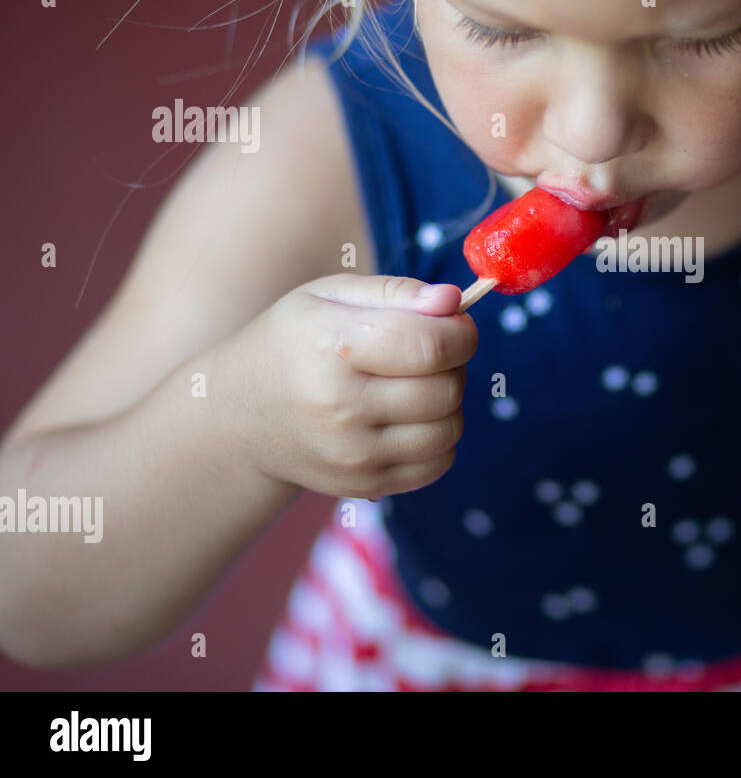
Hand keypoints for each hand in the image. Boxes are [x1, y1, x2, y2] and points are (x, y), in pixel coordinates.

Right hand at [219, 274, 475, 498]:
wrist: (240, 417)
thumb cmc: (294, 343)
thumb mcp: (329, 296)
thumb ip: (397, 292)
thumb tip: (452, 301)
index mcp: (334, 348)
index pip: (431, 347)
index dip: (461, 333)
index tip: (456, 325)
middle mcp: (341, 408)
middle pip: (446, 389)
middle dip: (455, 364)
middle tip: (430, 353)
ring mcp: (353, 454)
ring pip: (450, 428)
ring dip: (450, 402)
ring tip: (416, 384)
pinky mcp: (364, 485)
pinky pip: (438, 462)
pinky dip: (438, 438)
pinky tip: (409, 418)